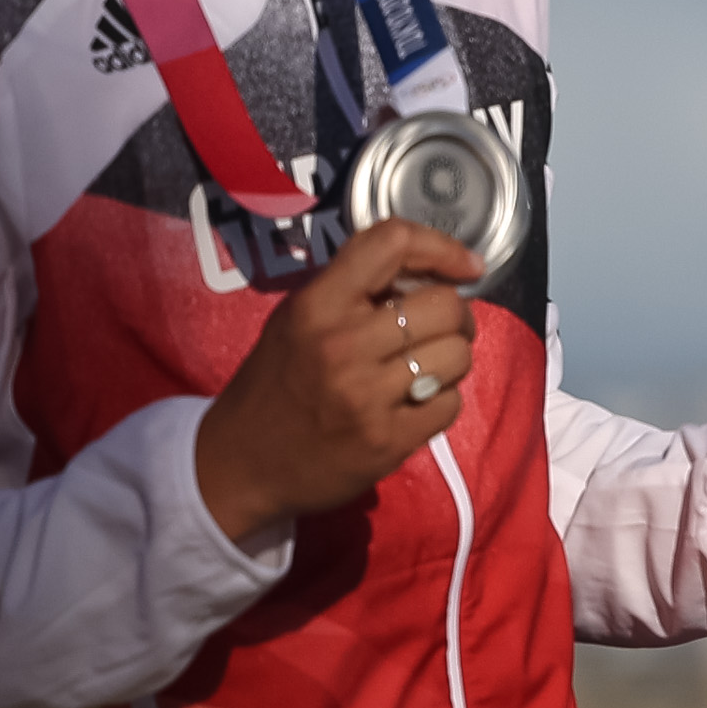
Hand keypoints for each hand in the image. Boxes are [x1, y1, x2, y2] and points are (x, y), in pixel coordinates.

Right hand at [190, 217, 487, 546]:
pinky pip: (450, 405)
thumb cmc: (275, 382)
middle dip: (456, 316)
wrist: (239, 464)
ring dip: (451, 361)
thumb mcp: (297, 319)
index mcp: (317, 304)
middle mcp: (342, 344)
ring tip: (425, 369)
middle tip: (440, 331)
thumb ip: (355, 290)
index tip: (467, 267)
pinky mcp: (386, 441)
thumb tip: (432, 273)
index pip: (393, 242)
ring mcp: (365, 396)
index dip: (442, 247)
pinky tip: (413, 405)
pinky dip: (441, 403)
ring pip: (457, 355)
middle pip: (445, 306)